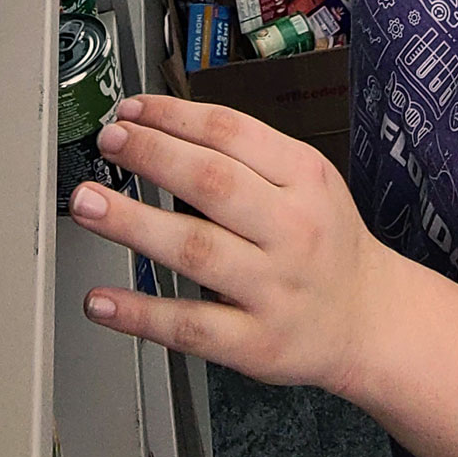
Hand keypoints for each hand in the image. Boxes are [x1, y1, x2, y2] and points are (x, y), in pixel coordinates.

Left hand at [68, 95, 398, 396]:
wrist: (369, 320)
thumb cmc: (325, 243)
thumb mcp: (309, 182)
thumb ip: (246, 157)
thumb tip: (157, 129)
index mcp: (306, 179)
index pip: (232, 134)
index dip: (173, 117)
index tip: (129, 112)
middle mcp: (293, 231)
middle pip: (212, 183)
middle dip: (152, 156)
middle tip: (107, 144)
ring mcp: (274, 289)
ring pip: (195, 250)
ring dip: (132, 223)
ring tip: (88, 204)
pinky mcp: (255, 344)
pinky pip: (190, 326)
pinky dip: (140, 313)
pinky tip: (101, 300)